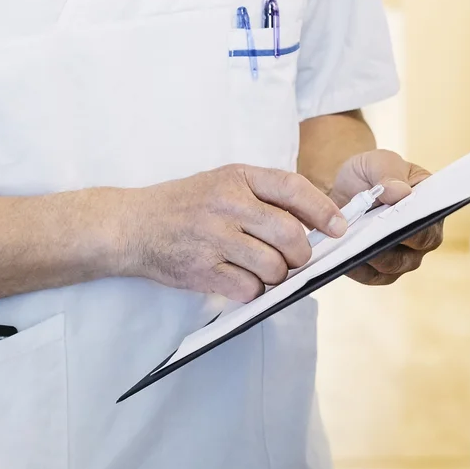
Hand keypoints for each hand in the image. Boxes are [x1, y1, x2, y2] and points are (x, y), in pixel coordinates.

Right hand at [114, 165, 349, 302]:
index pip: (293, 188)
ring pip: (274, 267)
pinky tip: (238, 279)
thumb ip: (262, 195)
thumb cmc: (183, 205)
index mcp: (237, 177)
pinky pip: (249, 289)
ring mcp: (214, 237)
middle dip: (301, 254)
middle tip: (293, 259)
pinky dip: (252, 291)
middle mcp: (227, 203)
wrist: (131, 225)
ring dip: (277, 276)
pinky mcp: (202, 269)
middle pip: (291, 235)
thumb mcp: (222, 183)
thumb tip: (314, 220)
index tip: (338, 227)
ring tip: (261, 270)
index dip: (322, 210)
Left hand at [331, 149, 440, 285]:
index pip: (429, 229)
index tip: (395, 222)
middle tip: (366, 234)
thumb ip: (390, 173)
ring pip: (389, 267)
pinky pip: (369, 275)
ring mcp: (401, 257)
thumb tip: (401, 192)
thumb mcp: (380, 162)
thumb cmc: (370, 173)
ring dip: (369, 255)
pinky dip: (355, 266)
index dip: (414, 229)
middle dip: (386, 245)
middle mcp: (422, 239)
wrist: (344, 186)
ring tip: (349, 242)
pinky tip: (340, 256)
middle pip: (410, 255)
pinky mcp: (378, 270)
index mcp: (430, 210)